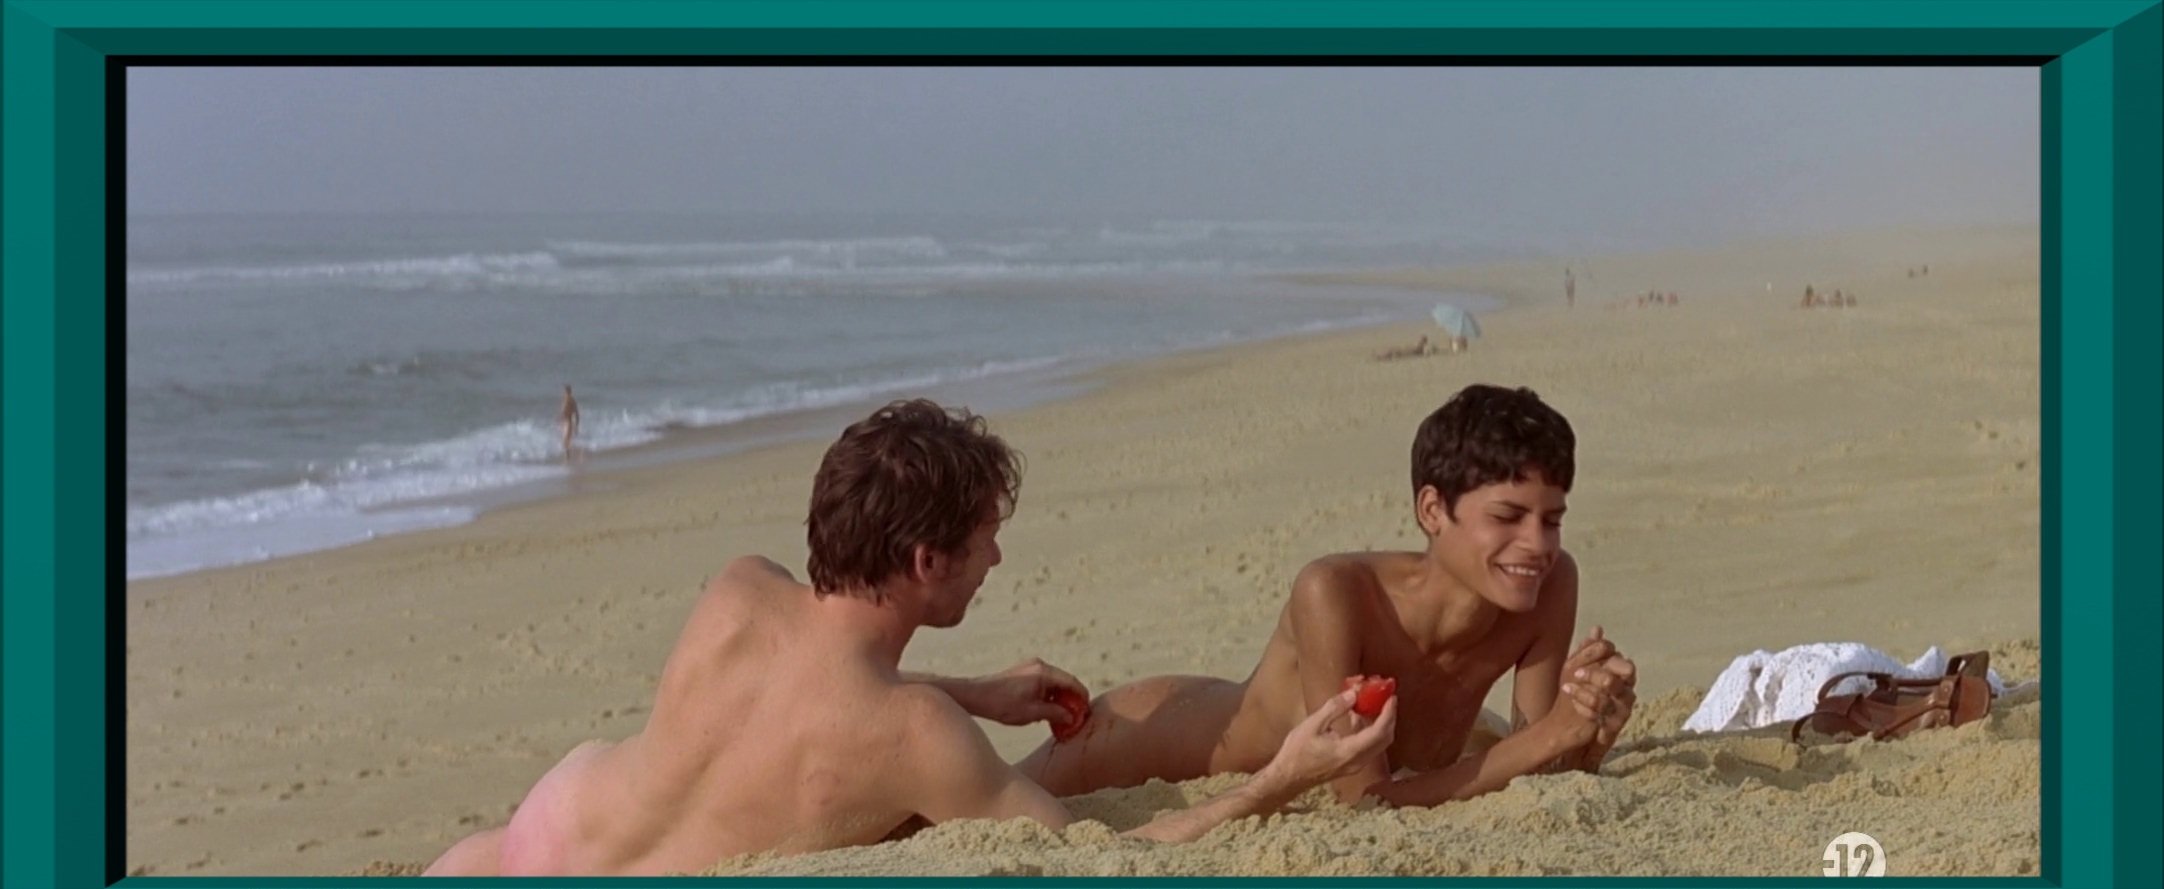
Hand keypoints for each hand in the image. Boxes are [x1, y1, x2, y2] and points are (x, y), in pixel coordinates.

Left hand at [961, 658, 1091, 726]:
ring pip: (1055, 682)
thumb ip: (1055, 713)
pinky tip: (1046, 710)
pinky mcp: (1024, 671)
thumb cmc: (1001, 704)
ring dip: (1059, 698)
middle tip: (1075, 717)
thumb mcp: (1031, 713)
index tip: (1085, 711)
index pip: (1072, 683)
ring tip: (1060, 717)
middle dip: (1071, 699)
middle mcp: (1040, 665)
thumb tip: (1070, 717)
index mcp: (1044, 672)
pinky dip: (1049, 694)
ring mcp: (1031, 666)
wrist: (976, 695)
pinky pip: (1044, 682)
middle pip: (1065, 681)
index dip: (1082, 698)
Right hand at [1261, 688, 1397, 790]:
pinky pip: (1369, 747)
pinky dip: (1370, 732)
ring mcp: (1355, 766)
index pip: (1378, 732)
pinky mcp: (1351, 766)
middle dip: (1389, 718)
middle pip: (1384, 739)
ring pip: (1378, 744)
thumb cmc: (1296, 752)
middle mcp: (1358, 761)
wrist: (1288, 778)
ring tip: (1374, 704)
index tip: (1391, 697)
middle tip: (1387, 698)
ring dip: (1380, 724)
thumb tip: (1354, 694)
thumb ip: (1335, 708)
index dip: (1388, 714)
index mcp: (1349, 751)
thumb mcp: (1313, 725)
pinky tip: (1358, 718)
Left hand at [1560, 627, 1636, 764]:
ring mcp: (1622, 710)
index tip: (1579, 658)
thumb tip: (1597, 628)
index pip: (1619, 658)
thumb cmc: (1577, 695)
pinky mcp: (1613, 727)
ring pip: (1612, 696)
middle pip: (1621, 675)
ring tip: (1567, 689)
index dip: (1601, 655)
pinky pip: (1604, 716)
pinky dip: (1586, 708)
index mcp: (1620, 674)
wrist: (1568, 727)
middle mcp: (1626, 691)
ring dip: (1587, 691)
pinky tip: (1573, 703)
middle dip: (1596, 674)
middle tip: (1574, 673)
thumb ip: (1589, 651)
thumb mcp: (1578, 670)